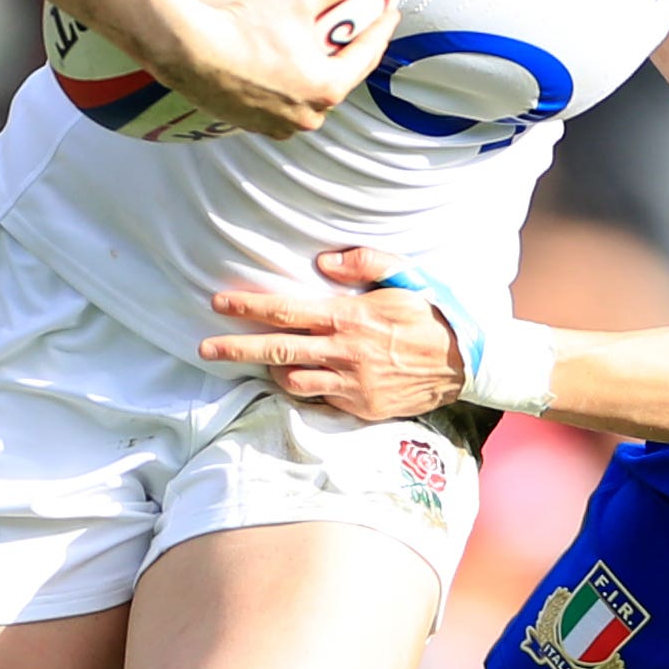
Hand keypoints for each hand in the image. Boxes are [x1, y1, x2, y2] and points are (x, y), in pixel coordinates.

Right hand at [158, 0, 402, 138]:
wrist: (189, 51)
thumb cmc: (244, 27)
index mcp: (327, 88)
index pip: (367, 55)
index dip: (380, 28)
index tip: (388, 12)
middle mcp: (307, 115)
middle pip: (339, 77)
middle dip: (346, 52)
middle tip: (351, 27)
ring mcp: (278, 124)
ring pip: (309, 95)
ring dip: (314, 73)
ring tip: (312, 48)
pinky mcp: (251, 125)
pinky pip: (280, 105)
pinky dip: (286, 87)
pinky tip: (279, 68)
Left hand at [200, 244, 470, 418]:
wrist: (464, 363)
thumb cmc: (431, 313)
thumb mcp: (405, 274)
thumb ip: (364, 262)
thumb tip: (325, 262)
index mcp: (349, 316)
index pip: (286, 311)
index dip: (249, 306)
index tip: (218, 303)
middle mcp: (344, 351)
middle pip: (275, 349)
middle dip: (235, 347)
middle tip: (204, 348)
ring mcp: (351, 383)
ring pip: (292, 380)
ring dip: (272, 369)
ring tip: (264, 360)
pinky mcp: (360, 406)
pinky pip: (320, 398)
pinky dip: (307, 387)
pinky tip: (303, 377)